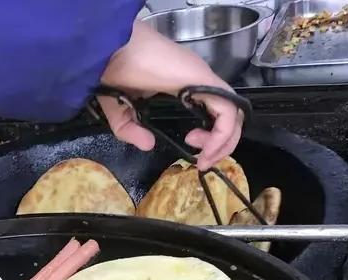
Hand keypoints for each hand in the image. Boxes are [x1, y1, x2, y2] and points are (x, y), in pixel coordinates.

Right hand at [98, 22, 243, 169]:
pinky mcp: (205, 81)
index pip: (213, 111)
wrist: (112, 52)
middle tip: (203, 160)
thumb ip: (132, 131)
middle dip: (222, 145)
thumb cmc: (115, 72)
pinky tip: (205, 148)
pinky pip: (227, 111)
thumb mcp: (120, 112)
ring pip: (234, 115)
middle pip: (230, 116)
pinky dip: (222, 135)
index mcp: (184, 85)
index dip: (211, 136)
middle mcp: (199, 82)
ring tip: (203, 158)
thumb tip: (149, 145)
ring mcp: (204, 79)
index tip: (193, 149)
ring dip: (224, 144)